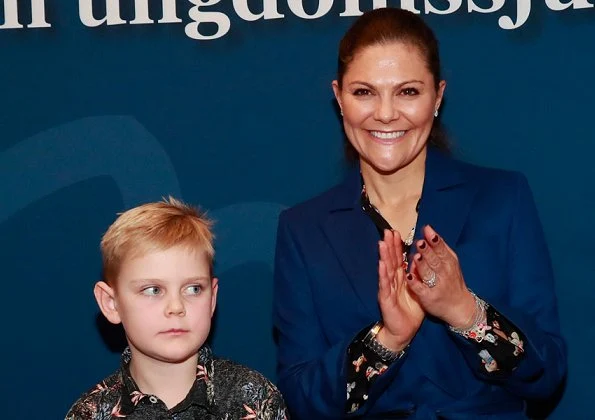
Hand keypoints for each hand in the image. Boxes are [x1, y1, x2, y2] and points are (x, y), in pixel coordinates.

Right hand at [377, 229, 423, 350]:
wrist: (403, 331)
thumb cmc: (410, 311)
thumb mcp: (418, 290)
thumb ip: (418, 277)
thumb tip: (420, 261)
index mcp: (401, 278)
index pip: (398, 258)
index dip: (397, 246)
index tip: (396, 232)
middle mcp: (392, 281)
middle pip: (391, 260)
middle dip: (389, 246)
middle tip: (387, 231)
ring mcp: (387, 288)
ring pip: (386, 269)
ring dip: (384, 256)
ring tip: (382, 243)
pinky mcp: (385, 298)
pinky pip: (385, 285)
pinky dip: (383, 274)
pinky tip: (382, 264)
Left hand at [407, 225, 475, 327]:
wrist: (459, 306)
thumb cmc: (452, 281)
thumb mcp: (451, 263)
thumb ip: (441, 248)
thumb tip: (429, 230)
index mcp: (449, 263)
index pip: (442, 249)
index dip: (434, 240)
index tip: (427, 230)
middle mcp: (444, 274)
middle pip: (434, 260)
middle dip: (427, 251)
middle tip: (420, 242)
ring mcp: (436, 286)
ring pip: (428, 273)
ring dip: (421, 265)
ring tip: (415, 256)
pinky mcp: (428, 297)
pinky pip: (420, 288)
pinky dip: (414, 282)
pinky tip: (408, 275)